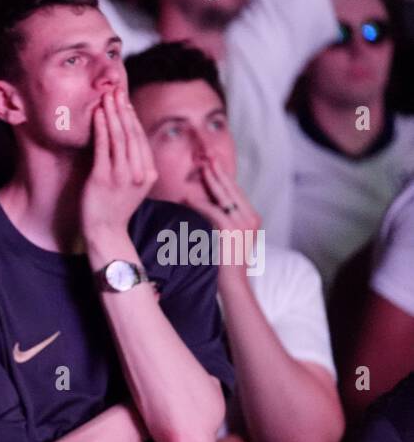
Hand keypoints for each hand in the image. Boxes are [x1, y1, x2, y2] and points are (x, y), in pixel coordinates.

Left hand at [81, 88, 157, 242]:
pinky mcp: (103, 179)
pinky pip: (103, 148)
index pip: (141, 139)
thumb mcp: (132, 186)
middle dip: (123, 109)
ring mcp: (122, 176)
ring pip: (120, 137)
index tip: (125, 101)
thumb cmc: (114, 208)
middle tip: (115, 89)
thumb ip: (134, 165)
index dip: (132, 118)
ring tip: (106, 96)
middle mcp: (139, 173)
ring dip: (113, 113)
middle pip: (132, 134)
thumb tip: (126, 142)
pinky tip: (98, 114)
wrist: (105, 233)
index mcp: (149, 172)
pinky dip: (102, 128)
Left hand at [181, 157, 260, 276]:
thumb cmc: (227, 264)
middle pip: (232, 189)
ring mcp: (244, 223)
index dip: (223, 176)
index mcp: (252, 217)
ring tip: (199, 168)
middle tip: (206, 156)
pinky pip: (214, 212)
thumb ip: (222, 221)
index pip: (235, 192)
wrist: (235, 284)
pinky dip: (201, 203)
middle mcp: (251, 217)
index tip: (213, 163)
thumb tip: (207, 207)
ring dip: (209, 181)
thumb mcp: (229, 238)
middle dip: (218, 171)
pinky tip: (188, 198)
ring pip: (224, 196)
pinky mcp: (232, 231)